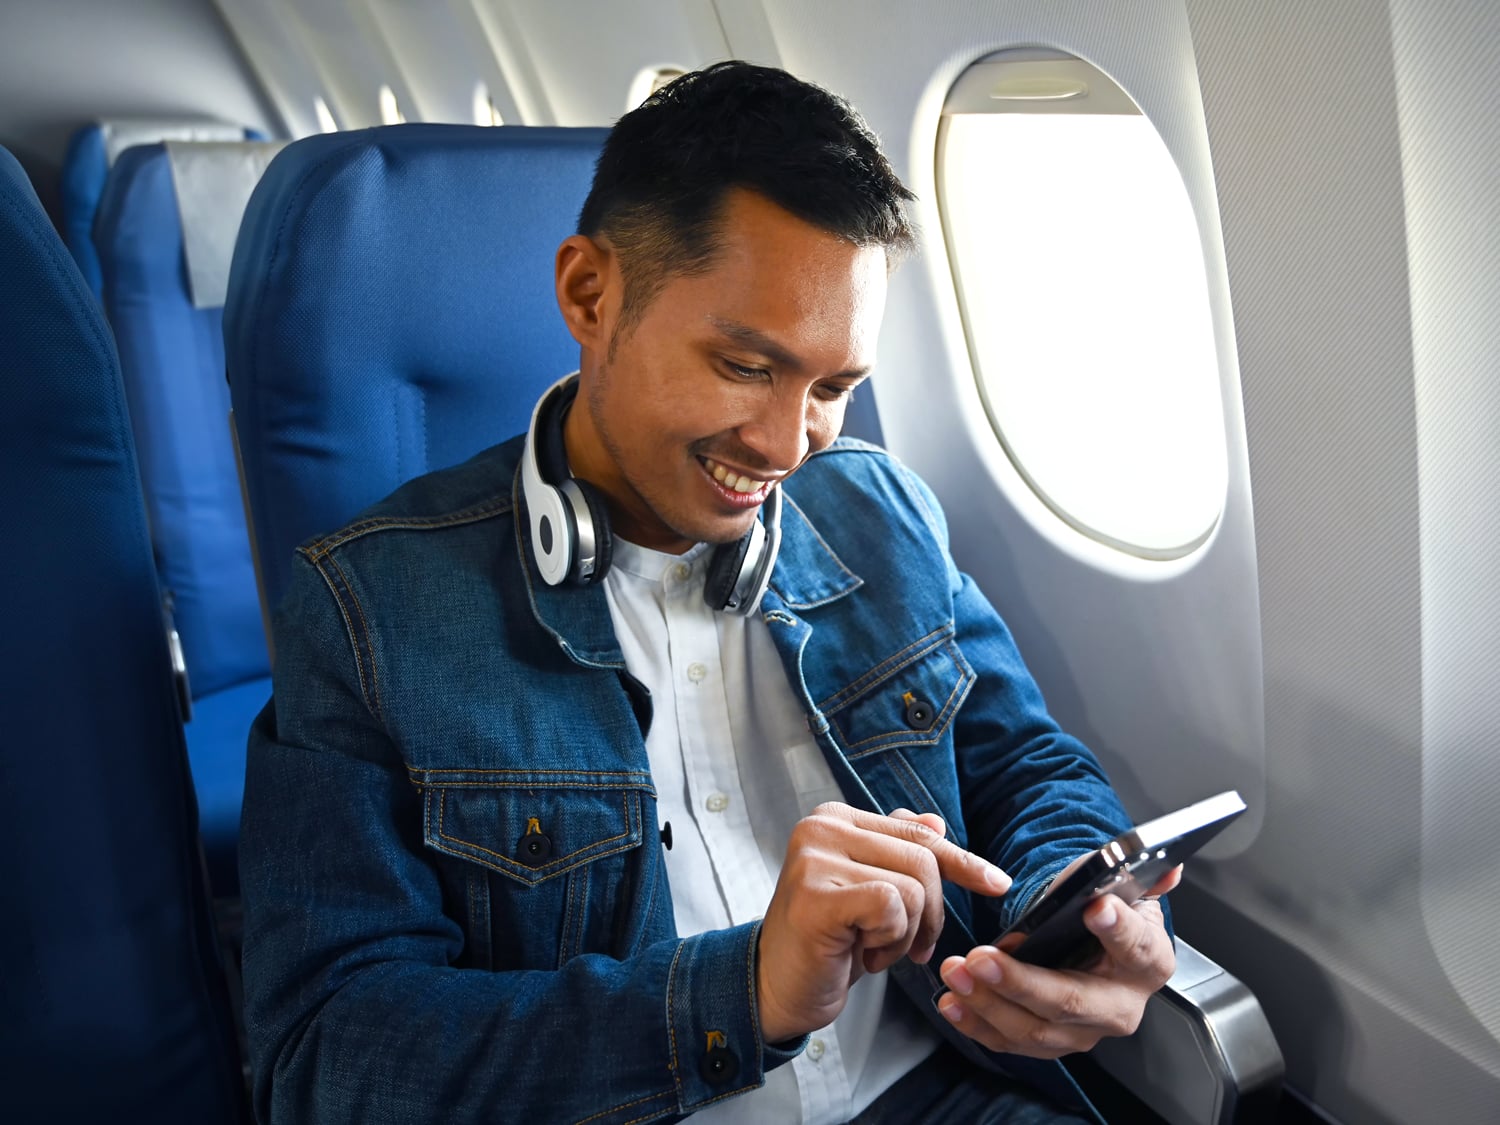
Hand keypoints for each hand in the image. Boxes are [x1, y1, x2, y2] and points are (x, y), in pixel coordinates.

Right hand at [756, 803, 1011, 1042]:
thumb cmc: (827, 942)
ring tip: (872, 947)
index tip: (998, 884)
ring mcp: (813, 859)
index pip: (918, 833)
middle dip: (930, 914)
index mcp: (835, 818)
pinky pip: (890, 907)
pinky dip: (889, 940)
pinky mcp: (814, 896)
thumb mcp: (870, 893)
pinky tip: (860, 953)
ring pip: (912, 887)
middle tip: (906, 947)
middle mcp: (820, 828)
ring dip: (906, 933)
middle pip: (923, 859)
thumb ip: (897, 851)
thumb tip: (937, 821)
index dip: (963, 862)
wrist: (778, 988)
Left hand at [935, 859, 1180, 1057]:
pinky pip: (1011, 1042)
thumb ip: (1136, 875)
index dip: (1118, 929)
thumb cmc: (1104, 911)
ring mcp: (1086, 1031)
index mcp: (1148, 960)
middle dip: (1021, 982)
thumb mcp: (1120, 888)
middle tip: (981, 958)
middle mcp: (1122, 1004)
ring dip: (988, 1003)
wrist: (1093, 943)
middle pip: (1071, 1001)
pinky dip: (977, 1024)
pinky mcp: (1052, 1043)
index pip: (1137, 946)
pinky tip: (952, 1002)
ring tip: (956, 972)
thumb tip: (1166, 865)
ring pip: (1036, 1030)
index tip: (1095, 908)